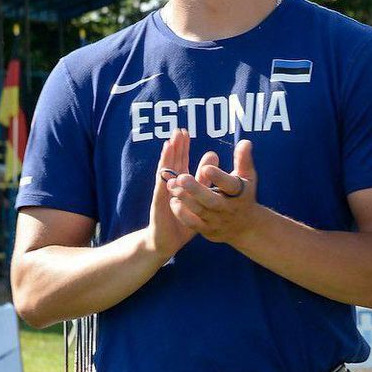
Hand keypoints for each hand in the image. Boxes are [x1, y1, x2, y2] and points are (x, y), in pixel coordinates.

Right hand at [147, 130, 194, 259]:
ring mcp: (162, 195)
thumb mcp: (197, 199)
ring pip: (164, 173)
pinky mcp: (159, 206)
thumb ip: (204, 180)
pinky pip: (161, 190)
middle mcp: (169, 186)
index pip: (180, 162)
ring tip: (170, 142)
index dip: (182, 148)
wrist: (166, 241)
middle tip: (178, 130)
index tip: (185, 132)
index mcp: (179, 184)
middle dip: (174, 147)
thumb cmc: (183, 220)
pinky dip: (162, 179)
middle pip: (171, 163)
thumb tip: (213, 156)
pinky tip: (163, 168)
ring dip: (167, 158)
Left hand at [167, 138, 263, 245]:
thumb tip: (244, 141)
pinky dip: (182, 213)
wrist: (246, 227)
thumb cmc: (243, 195)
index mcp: (239, 193)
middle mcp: (228, 209)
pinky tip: (172, 201)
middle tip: (181, 178)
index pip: (230, 185)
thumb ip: (243, 160)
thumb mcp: (247, 178)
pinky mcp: (207, 231)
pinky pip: (193, 224)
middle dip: (196, 189)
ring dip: (184, 198)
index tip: (206, 168)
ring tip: (171, 184)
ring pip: (199, 211)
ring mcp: (217, 221)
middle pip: (212, 201)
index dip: (219, 177)